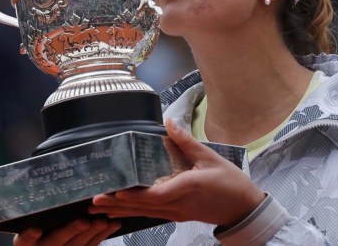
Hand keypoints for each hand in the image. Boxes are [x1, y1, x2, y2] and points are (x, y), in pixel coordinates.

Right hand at [13, 219, 120, 245]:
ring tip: (103, 222)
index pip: (24, 240)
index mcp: (27, 242)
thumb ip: (41, 209)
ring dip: (91, 234)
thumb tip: (44, 184)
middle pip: (55, 242)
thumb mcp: (35, 219)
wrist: (49, 242)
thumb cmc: (40, 225)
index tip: (36, 230)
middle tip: (83, 222)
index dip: (28, 236)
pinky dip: (101, 236)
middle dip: (70, 231)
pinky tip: (113, 225)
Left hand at [88, 118, 265, 227]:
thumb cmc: (230, 183)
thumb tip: (168, 123)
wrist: (243, 209)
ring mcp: (176, 213)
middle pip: (142, 207)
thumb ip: (186, 141)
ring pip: (144, 213)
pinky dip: (133, 212)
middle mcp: (178, 204)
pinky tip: (120, 211)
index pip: (156, 195)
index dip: (134, 195)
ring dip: (120, 210)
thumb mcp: (210, 157)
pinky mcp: (177, 215)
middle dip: (117, 204)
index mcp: (187, 188)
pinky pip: (151, 215)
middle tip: (94, 201)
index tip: (116, 190)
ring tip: (99, 208)